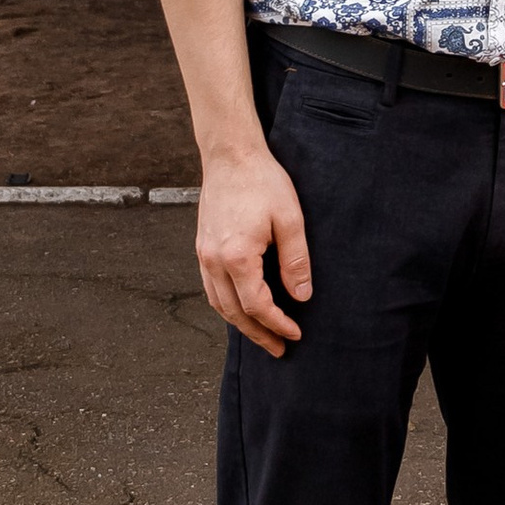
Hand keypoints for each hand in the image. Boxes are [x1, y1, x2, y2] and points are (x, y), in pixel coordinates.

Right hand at [194, 141, 312, 356]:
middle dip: (258, 334)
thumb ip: (295, 260)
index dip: (278, 324)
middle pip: (234, 312)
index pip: (257, 305)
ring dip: (240, 324)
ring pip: (218, 303)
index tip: (296, 333)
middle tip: (280, 348)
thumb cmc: (262, 181)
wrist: (230, 155)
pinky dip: (227, 305)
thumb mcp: (290, 219)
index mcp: (236, 256)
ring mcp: (203, 255)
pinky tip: (242, 307)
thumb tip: (302, 296)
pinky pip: (212, 288)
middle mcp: (213, 261)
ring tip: (263, 335)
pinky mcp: (202, 247)